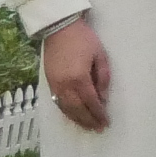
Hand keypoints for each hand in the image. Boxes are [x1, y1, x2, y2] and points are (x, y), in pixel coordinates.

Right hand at [39, 18, 111, 132]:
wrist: (59, 28)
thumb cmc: (84, 39)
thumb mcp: (101, 56)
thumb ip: (103, 78)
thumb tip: (102, 98)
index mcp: (79, 78)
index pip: (91, 102)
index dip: (99, 113)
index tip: (106, 122)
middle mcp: (64, 85)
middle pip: (77, 109)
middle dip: (88, 120)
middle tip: (98, 129)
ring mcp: (54, 84)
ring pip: (66, 108)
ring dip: (77, 119)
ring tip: (87, 127)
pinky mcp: (48, 82)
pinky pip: (57, 102)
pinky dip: (66, 111)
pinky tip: (73, 116)